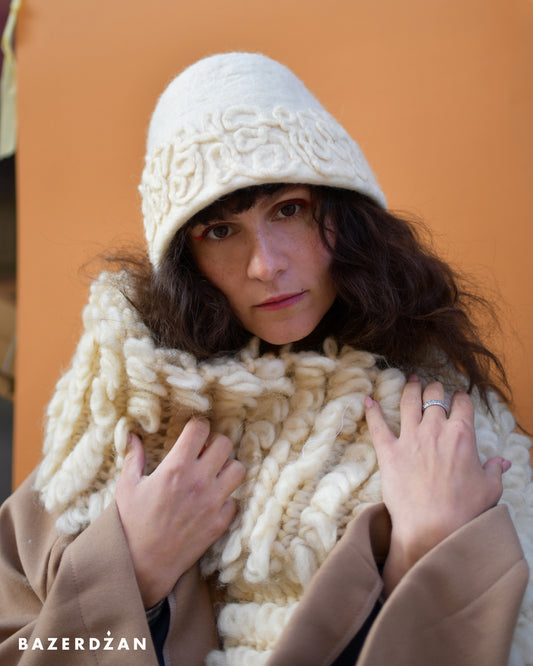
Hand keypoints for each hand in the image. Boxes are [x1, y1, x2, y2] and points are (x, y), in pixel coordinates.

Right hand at [115, 417, 245, 607]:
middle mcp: (199, 481)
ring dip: (227, 468)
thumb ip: (133, 457)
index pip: (201, 429)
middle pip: (225, 443)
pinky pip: (235, 500)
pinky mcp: (220, 522)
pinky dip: (227, 498)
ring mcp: (213, 502)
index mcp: (176, 467)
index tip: (194, 432)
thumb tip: (132, 435)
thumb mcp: (127, 486)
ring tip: (213, 474)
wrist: (142, 564)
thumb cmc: (131, 523)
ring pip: (238, 469)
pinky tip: (211, 501)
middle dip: (216, 443)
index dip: (198, 426)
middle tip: (205, 451)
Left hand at [365, 377, 509, 593]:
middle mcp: (435, 430)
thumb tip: (502, 462)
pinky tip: (368, 401)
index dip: (460, 398)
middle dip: (435, 389)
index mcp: (462, 435)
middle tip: (434, 387)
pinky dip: (371, 412)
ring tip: (411, 381)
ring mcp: (410, 438)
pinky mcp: (389, 451)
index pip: (462, 405)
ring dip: (410, 389)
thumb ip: (495, 470)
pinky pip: (377, 425)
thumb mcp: (490, 488)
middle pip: (434, 397)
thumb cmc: (464, 509)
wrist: (432, 526)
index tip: (458, 398)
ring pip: (408, 402)